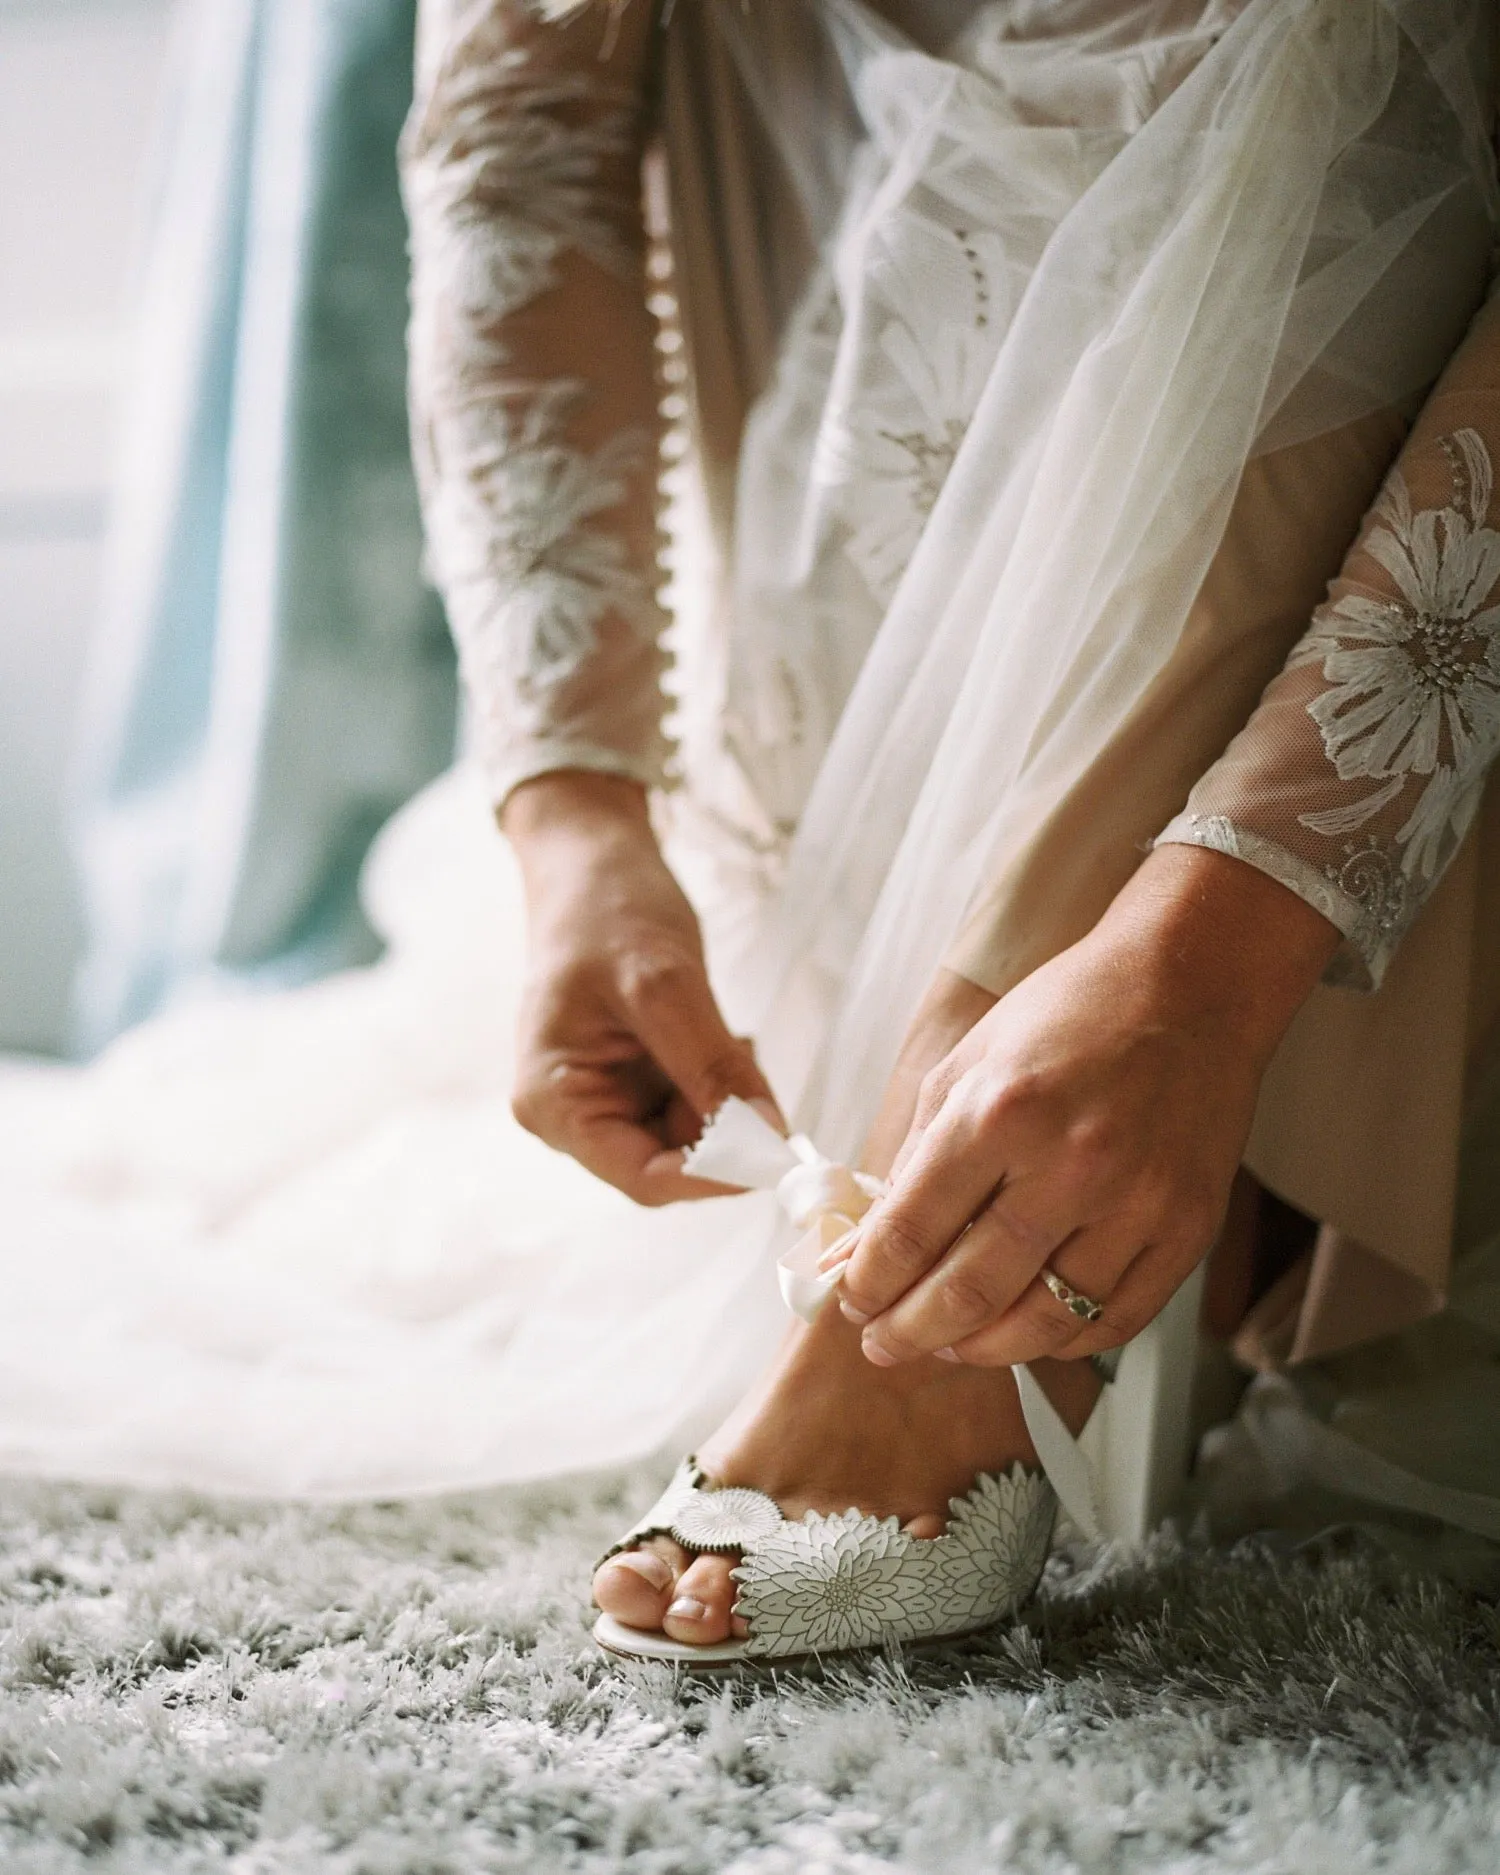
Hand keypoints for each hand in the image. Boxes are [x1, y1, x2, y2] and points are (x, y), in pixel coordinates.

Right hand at [502, 770, 780, 1203]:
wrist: (592, 859)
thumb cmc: (607, 909)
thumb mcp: (663, 984)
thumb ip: (711, 1066)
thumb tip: (768, 1135)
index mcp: (555, 1101)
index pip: (643, 1178)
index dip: (714, 1175)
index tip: (777, 1149)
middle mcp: (574, 1112)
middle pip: (669, 1162)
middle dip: (725, 1129)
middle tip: (755, 1069)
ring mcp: (605, 1095)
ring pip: (692, 1137)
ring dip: (727, 1099)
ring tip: (729, 1034)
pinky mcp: (636, 1077)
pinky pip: (695, 1104)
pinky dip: (723, 1079)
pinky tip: (722, 1033)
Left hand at [838, 845, 1340, 1366]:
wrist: (1192, 985)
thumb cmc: (1072, 1013)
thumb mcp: (967, 1061)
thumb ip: (916, 1154)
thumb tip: (869, 1239)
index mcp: (999, 1113)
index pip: (911, 1230)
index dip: (868, 1282)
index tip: (851, 1301)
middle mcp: (1069, 1165)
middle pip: (968, 1292)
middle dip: (907, 1332)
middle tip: (881, 1345)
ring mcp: (1135, 1205)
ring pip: (1042, 1323)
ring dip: (980, 1349)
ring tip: (946, 1345)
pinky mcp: (1186, 1230)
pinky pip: (1114, 1321)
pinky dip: (1062, 1341)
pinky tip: (1028, 1331)